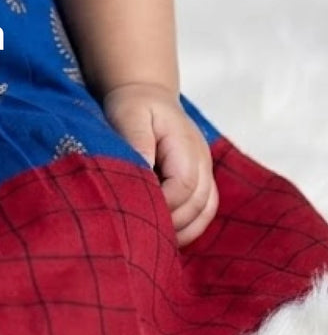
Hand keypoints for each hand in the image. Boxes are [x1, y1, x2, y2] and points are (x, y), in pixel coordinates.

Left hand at [102, 82, 218, 247]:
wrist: (146, 95)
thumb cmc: (134, 105)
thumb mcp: (129, 115)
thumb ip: (137, 142)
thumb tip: (142, 173)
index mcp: (186, 144)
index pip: (183, 185)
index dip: (163, 203)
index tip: (135, 210)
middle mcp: (202, 160)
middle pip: (197, 203)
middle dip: (171, 221)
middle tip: (140, 232)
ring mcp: (204, 171)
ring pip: (205, 211)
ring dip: (183, 229)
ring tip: (154, 239)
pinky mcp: (199, 180)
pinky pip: (204, 211)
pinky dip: (189, 227)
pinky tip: (166, 235)